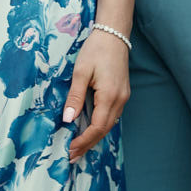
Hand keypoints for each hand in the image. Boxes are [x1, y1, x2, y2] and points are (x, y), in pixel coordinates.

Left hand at [63, 29, 129, 160]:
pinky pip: (111, 116)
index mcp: (109, 96)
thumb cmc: (96, 50)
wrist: (114, 34)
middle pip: (104, 130)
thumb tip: (67, 120)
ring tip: (78, 147)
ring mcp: (123, 97)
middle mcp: (120, 100)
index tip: (70, 150)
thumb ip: (75, 97)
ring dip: (94, 137)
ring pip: (109, 124)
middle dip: (88, 144)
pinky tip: (90, 129)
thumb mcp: (81, 72)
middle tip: (71, 156)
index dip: (83, 141)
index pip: (97, 127)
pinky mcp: (122, 93)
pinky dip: (100, 126)